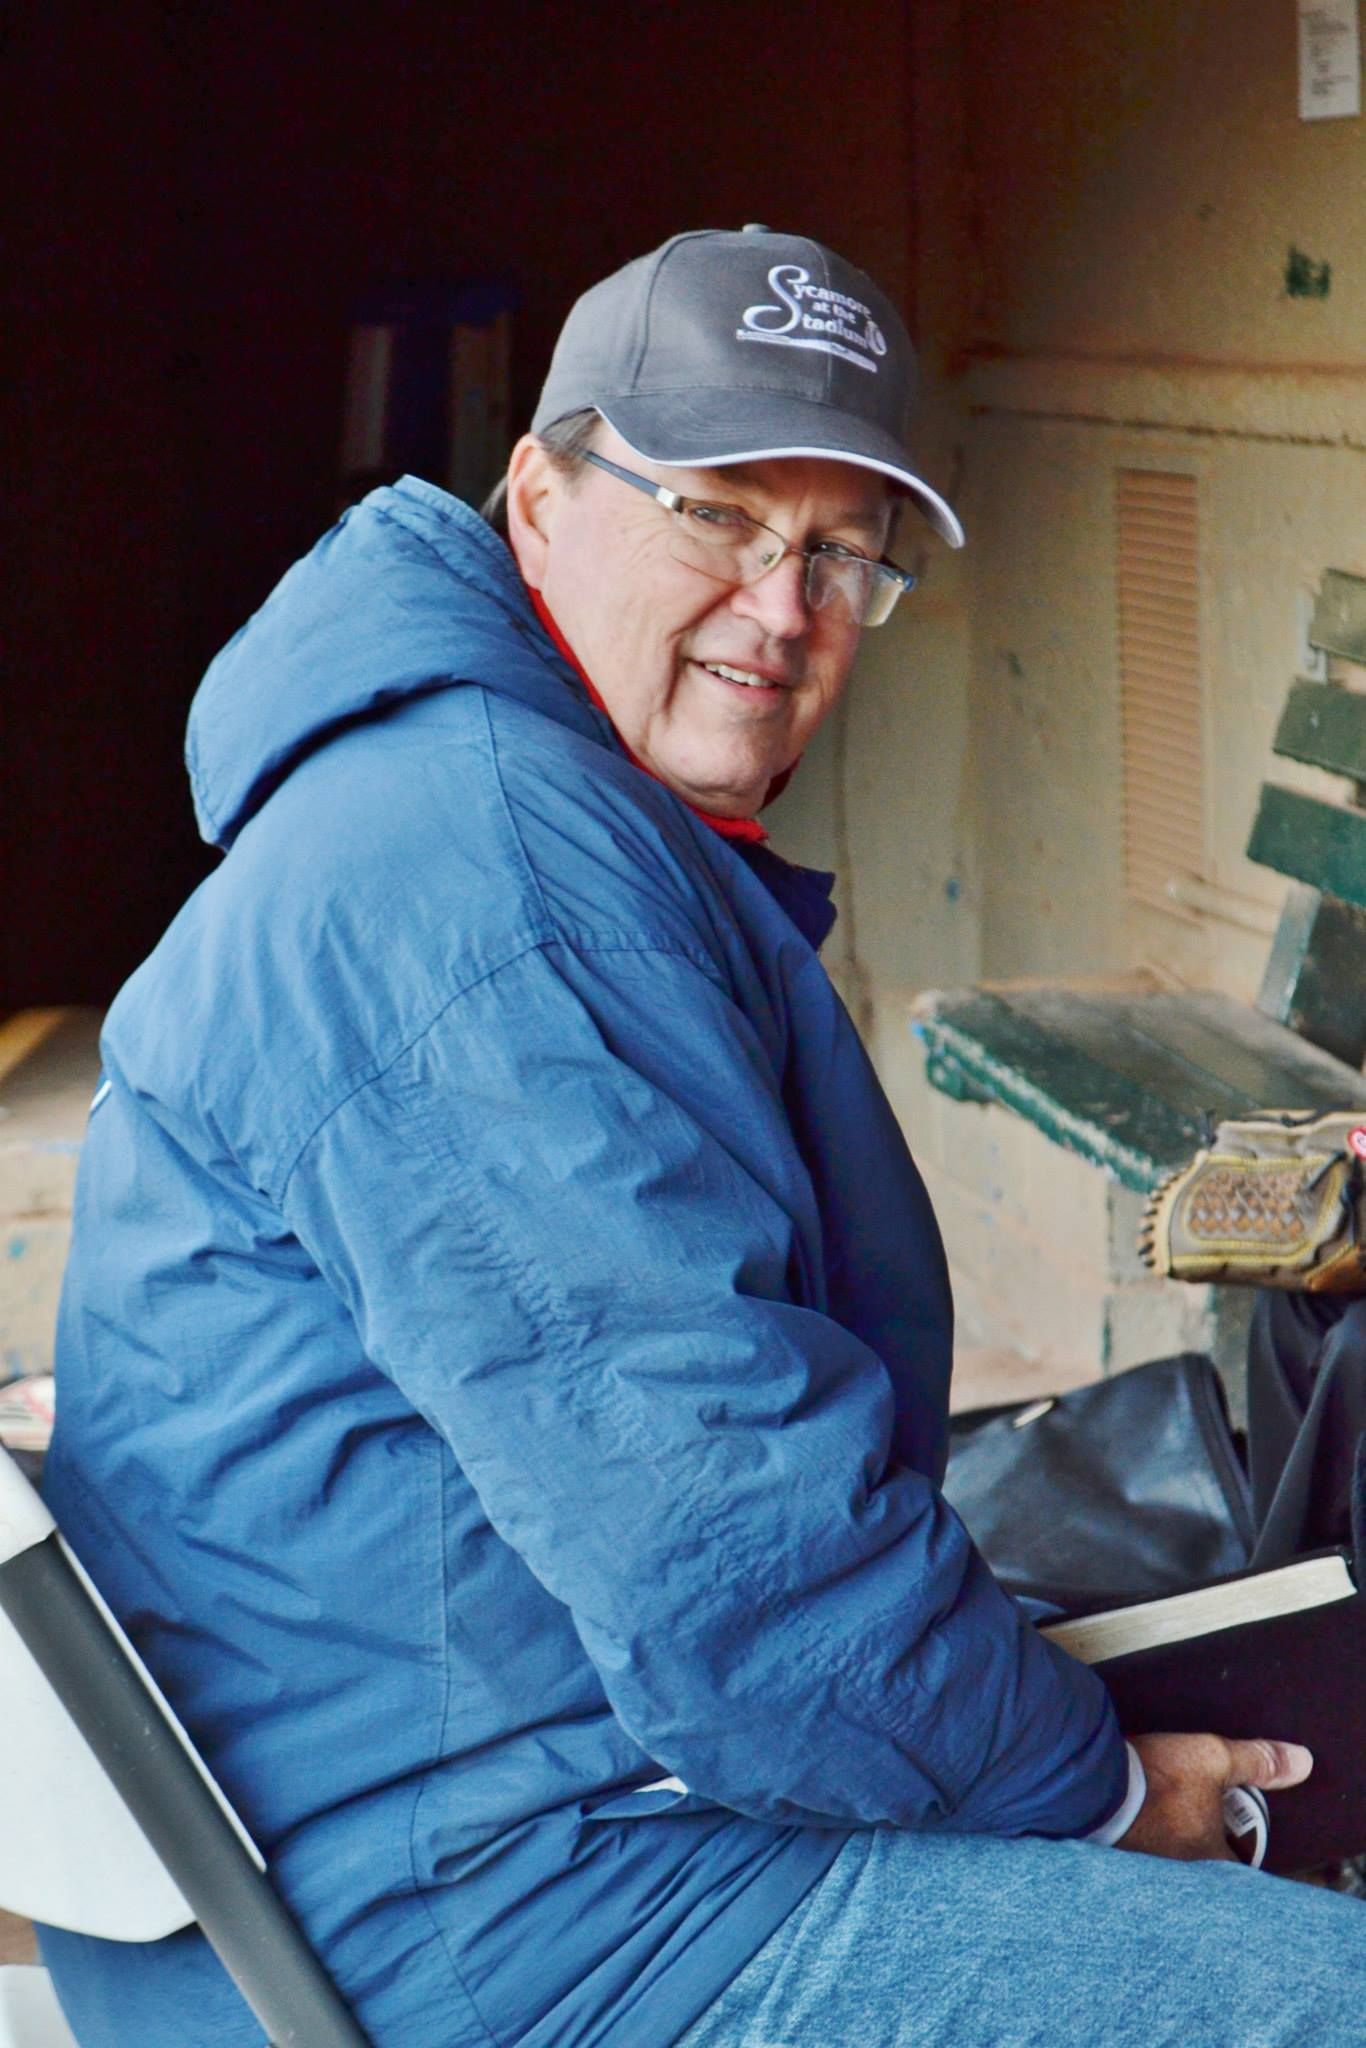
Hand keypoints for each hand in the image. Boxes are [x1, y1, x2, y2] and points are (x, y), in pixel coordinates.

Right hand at [1115, 1732, 1312, 1861]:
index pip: (1240, 1873)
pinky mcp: (1116, 1865)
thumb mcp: (1212, 1758)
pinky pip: (1139, 1869)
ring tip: (1168, 1830)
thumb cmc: (1155, 1779)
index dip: (1242, 1857)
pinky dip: (1142, 1853)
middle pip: (1205, 1880)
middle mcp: (1180, 1879)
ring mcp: (1146, 1877)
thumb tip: (1300, 1762)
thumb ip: (1257, 1762)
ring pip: (1171, 1876)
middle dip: (1206, 1860)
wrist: (1090, 1783)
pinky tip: (1137, 1830)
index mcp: (1210, 1860)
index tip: (1241, 1844)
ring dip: (1173, 1857)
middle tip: (1203, 1836)